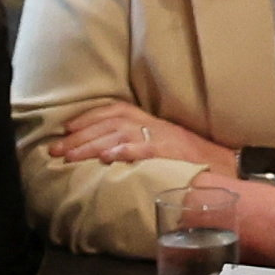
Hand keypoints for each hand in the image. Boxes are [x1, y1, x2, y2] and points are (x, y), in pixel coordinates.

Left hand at [47, 101, 224, 171]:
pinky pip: (142, 149)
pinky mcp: (168, 151)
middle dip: (77, 137)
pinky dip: (124, 152)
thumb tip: (100, 148)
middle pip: (106, 124)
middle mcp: (148, 123)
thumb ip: (132, 138)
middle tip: (55, 150)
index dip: (85, 119)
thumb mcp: (157, 139)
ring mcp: (158, 136)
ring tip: (70, 157)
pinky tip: (106, 159)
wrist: (220, 164)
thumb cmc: (185, 156)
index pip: (109, 111)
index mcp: (144, 117)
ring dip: (91, 145)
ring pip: (116, 135)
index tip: (64, 129)